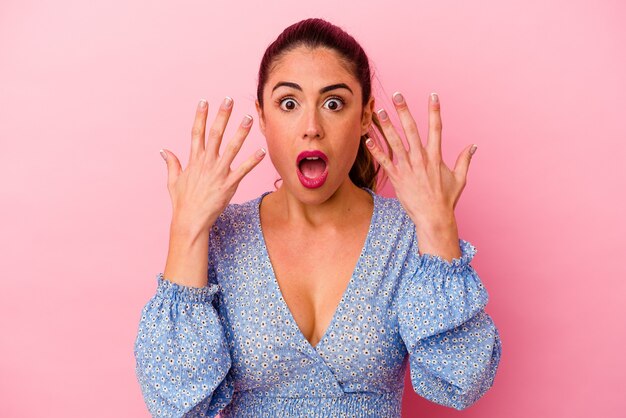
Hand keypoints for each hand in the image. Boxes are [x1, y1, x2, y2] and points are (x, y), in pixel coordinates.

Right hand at [160, 97, 265, 235]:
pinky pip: (243, 170)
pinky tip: (262, 151)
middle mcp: (207, 163)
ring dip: (241, 132)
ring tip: (249, 118)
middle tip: (229, 100)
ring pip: (232, 148)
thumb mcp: (173, 181)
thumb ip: (171, 164)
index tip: (204, 101)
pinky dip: (253, 161)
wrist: (190, 221)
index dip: (200, 116)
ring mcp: (218, 173)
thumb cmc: (182, 202)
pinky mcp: (229, 185)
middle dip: (222, 116)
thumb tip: (164, 151)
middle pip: (215, 134)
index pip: (197, 132)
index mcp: (194, 160)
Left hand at [365, 93, 475, 260]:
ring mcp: (408, 168)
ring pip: (395, 142)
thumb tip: (473, 146)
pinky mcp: (397, 178)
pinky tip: (368, 139)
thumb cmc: (446, 200)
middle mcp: (421, 159)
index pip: (436, 128)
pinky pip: (385, 161)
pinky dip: (376, 150)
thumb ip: (465, 160)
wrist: (433, 218)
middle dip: (404, 111)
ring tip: (379, 111)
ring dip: (386, 126)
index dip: (435, 111)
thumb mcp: (460, 179)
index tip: (433, 95)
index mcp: (436, 157)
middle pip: (411, 129)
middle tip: (397, 95)